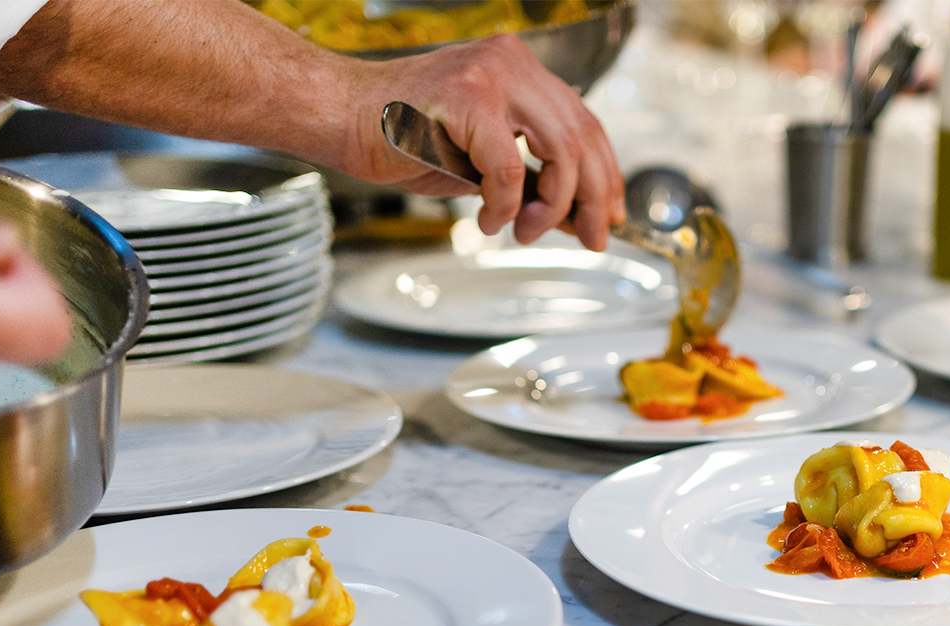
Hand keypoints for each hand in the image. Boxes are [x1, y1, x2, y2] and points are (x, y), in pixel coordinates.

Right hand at [342, 35, 624, 250]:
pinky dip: (506, 204)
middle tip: (591, 238)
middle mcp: (512, 63)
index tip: (610, 214)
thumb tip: (575, 217)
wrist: (339, 116)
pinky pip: (510, 166)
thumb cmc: (399, 137)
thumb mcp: (481, 163)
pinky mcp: (468, 98)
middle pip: (583, 137)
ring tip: (526, 231)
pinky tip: (490, 220)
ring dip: (552, 206)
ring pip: (559, 151)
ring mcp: (491, 76)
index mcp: (519, 70)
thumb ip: (529, 180)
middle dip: (592, 198)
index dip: (605, 173)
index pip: (585, 122)